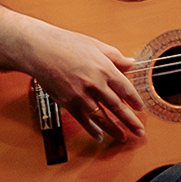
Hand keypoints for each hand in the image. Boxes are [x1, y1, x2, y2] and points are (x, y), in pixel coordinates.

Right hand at [24, 26, 145, 140]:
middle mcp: (96, 84)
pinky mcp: (68, 102)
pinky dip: (92, 130)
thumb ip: (115, 56)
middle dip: (131, 121)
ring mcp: (82, 95)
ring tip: (123, 137)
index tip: (140, 109)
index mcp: (105, 69)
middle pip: (118, 106)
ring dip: (114, 129)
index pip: (126, 89)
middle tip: (139, 132)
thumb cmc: (66, 44)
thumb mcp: (95, 45)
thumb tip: (132, 62)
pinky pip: (83, 120)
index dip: (135, 101)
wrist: (40, 50)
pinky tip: (99, 136)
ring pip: (102, 117)